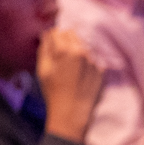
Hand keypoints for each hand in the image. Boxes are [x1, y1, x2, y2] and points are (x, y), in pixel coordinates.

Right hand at [37, 29, 104, 143]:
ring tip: (70, 68)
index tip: (50, 46)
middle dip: (65, 40)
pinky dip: (86, 62)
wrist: (72, 112)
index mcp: (65, 50)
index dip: (52, 37)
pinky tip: (79, 75)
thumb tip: (47, 34)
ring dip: (76, 50)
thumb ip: (45, 48)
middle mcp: (82, 52)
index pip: (58, 31)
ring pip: (83, 46)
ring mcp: (93, 61)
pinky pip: (92, 59)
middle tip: (60, 55)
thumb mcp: (43, 69)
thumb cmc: (53, 91)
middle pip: (72, 34)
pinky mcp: (101, 70)